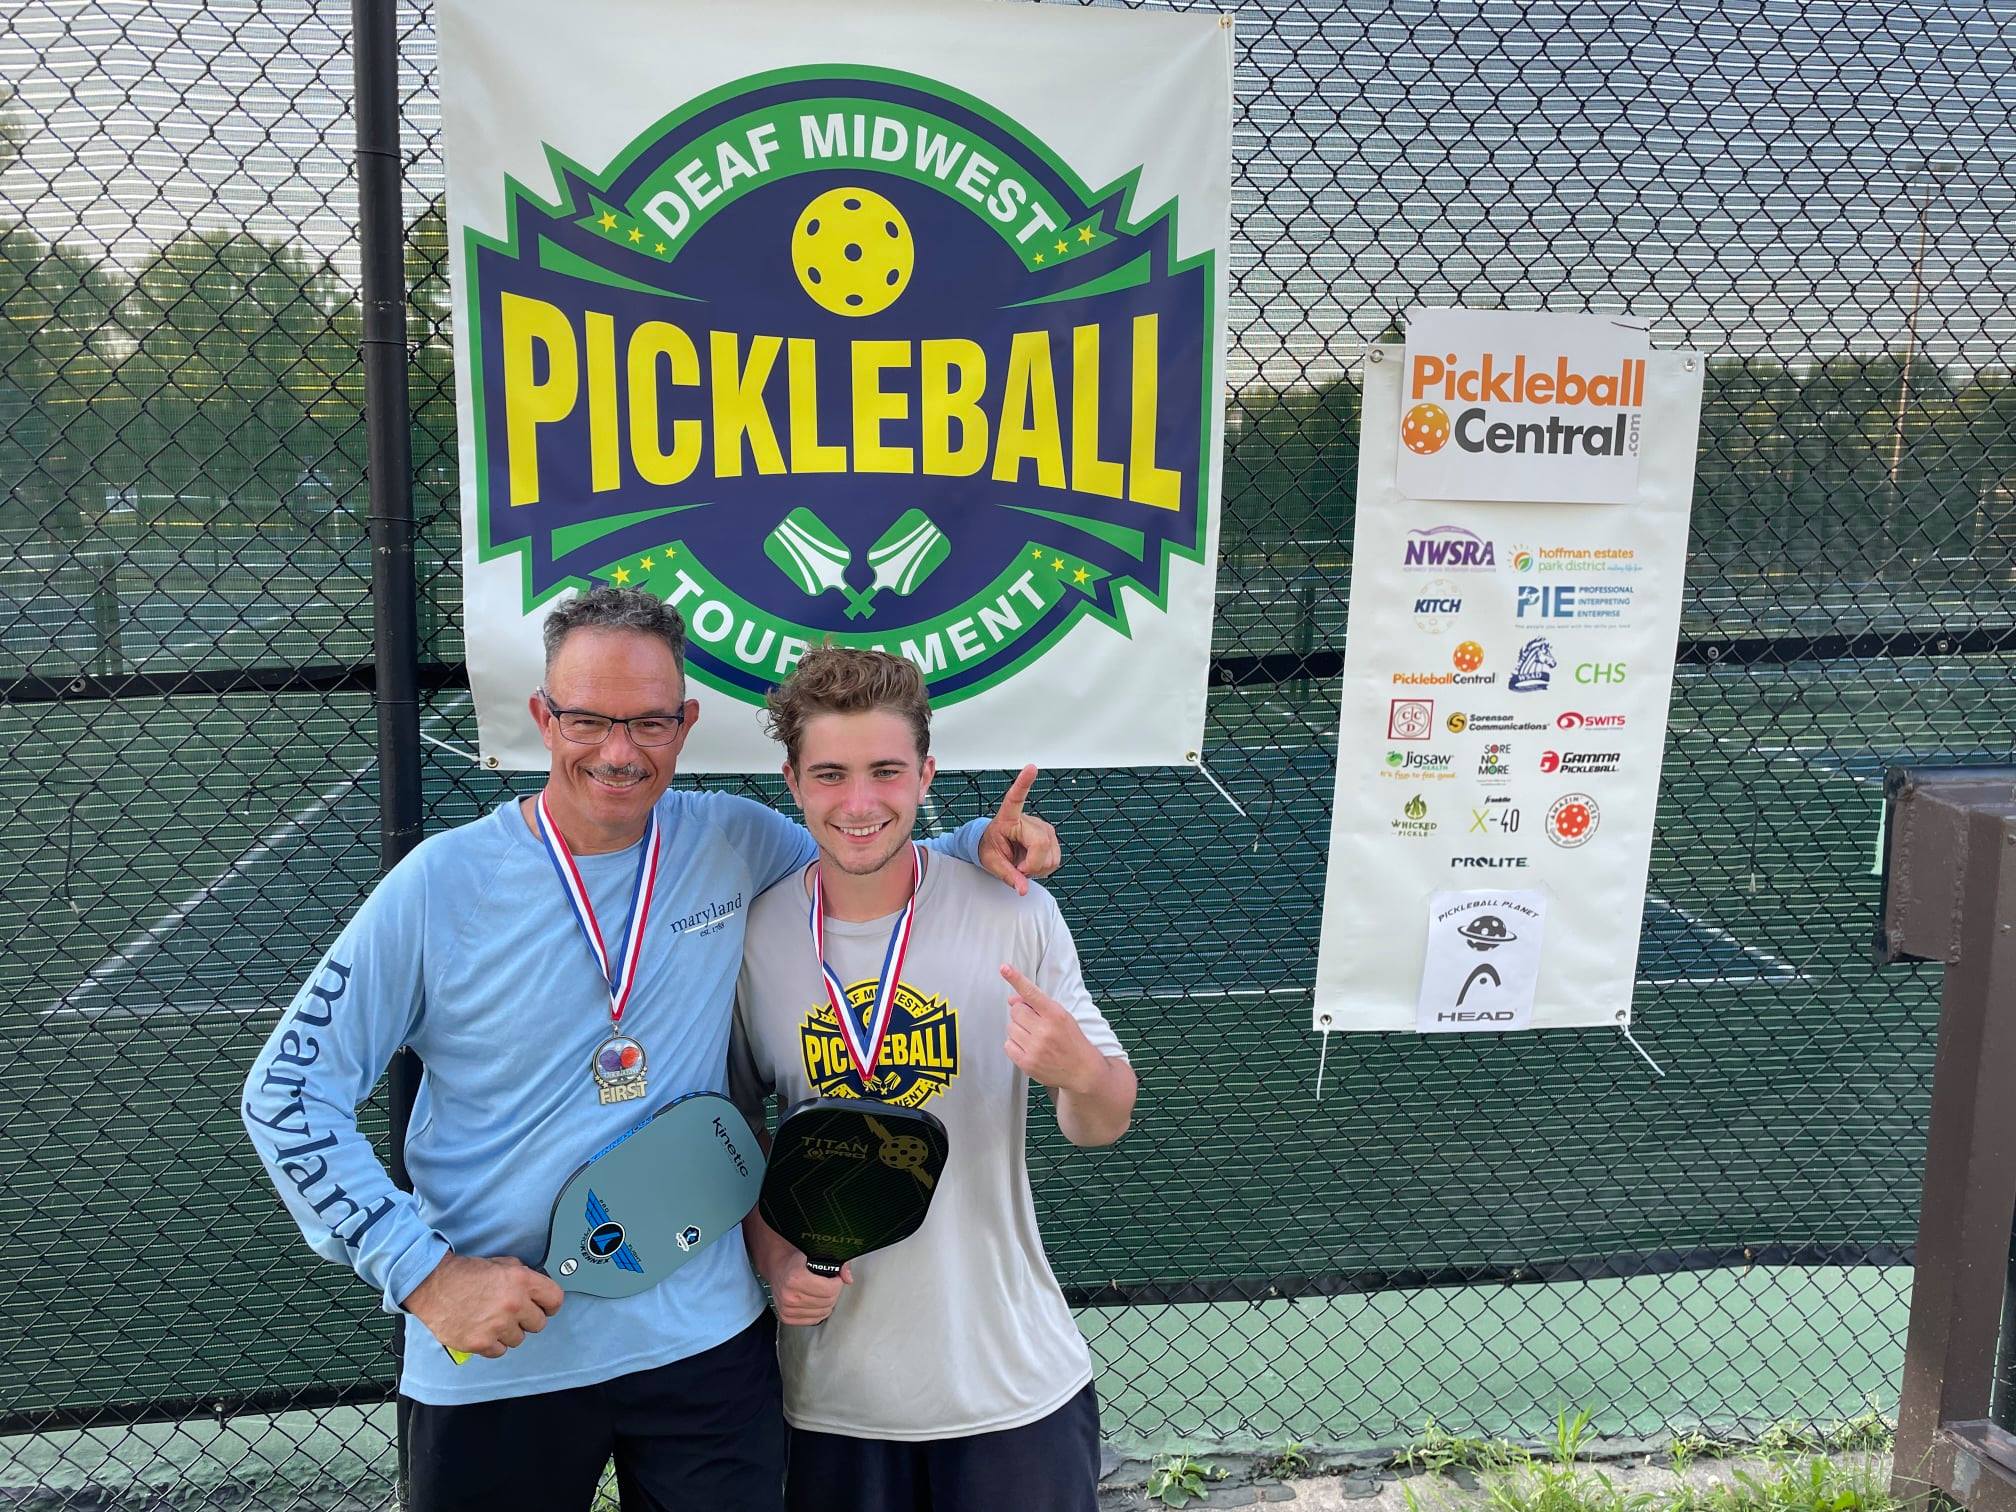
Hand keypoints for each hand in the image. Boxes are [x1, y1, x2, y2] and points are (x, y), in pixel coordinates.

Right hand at [402, 1253, 562, 1359]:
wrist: (432, 1284)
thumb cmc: (463, 1273)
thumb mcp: (501, 1263)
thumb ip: (522, 1276)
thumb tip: (536, 1289)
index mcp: (521, 1281)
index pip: (555, 1300)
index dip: (550, 1304)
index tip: (544, 1307)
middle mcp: (513, 1304)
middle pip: (539, 1324)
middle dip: (528, 1319)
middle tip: (513, 1313)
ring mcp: (497, 1326)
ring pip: (519, 1339)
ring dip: (509, 1332)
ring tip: (493, 1320)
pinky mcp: (480, 1343)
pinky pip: (499, 1351)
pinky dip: (493, 1344)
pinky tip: (484, 1330)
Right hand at [760, 1248, 852, 1325]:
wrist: (777, 1266)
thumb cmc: (796, 1259)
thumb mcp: (816, 1253)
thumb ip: (837, 1263)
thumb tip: (848, 1278)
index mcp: (795, 1278)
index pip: (829, 1290)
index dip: (837, 1282)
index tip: (835, 1277)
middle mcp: (789, 1295)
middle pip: (827, 1302)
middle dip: (834, 1292)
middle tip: (830, 1284)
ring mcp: (787, 1308)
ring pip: (822, 1313)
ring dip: (827, 1302)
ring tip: (823, 1291)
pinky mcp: (786, 1317)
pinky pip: (813, 1320)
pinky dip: (819, 1311)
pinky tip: (817, 1301)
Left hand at [978, 765, 1061, 893]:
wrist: (996, 848)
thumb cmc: (990, 849)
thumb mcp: (992, 863)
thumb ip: (1008, 876)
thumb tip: (1023, 889)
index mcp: (1007, 818)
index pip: (1016, 798)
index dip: (1024, 783)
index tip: (1031, 767)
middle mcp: (1028, 819)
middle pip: (1041, 846)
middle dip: (1032, 866)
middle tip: (1018, 868)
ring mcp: (1043, 828)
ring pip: (1051, 856)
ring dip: (1038, 868)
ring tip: (1023, 863)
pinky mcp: (1051, 837)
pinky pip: (1056, 859)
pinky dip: (1045, 867)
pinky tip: (1032, 862)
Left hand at [1001, 964, 1102, 1092]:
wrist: (1083, 1071)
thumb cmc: (1073, 1041)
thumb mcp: (1062, 1017)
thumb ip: (1038, 1006)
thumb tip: (1012, 1000)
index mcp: (1056, 1014)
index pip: (1032, 993)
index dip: (1016, 979)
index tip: (1004, 968)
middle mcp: (1044, 1030)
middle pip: (1016, 1011)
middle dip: (1022, 1014)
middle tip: (1034, 1023)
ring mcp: (1035, 1048)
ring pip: (1010, 1027)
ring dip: (1018, 1030)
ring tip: (1035, 1038)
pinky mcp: (1027, 1063)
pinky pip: (1008, 1045)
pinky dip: (1015, 1045)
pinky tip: (1029, 1048)